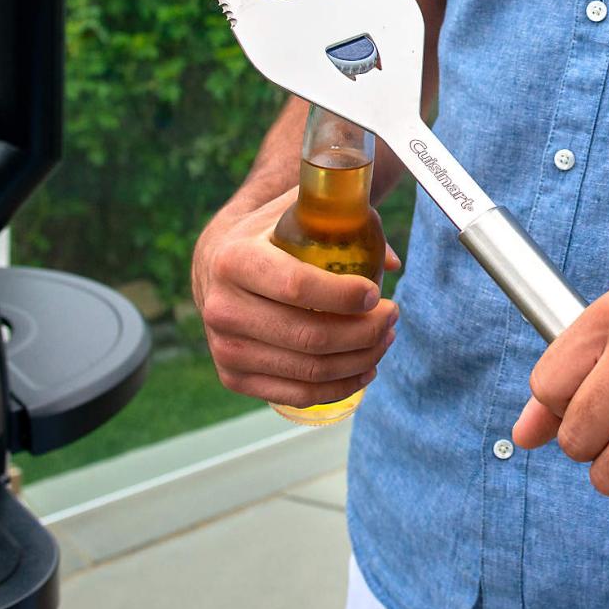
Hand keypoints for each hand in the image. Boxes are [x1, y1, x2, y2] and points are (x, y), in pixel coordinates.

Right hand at [192, 187, 400, 407]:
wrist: (217, 264)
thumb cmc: (270, 234)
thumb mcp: (298, 213)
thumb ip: (345, 224)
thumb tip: (391, 264)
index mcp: (235, 260)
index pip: (297, 286)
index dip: (344, 296)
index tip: (376, 293)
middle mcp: (222, 308)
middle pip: (309, 336)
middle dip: (365, 331)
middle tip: (392, 315)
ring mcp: (225, 349)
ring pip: (310, 371)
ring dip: (360, 359)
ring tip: (386, 339)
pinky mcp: (234, 379)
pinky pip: (298, 395)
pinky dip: (340, 387)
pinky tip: (366, 369)